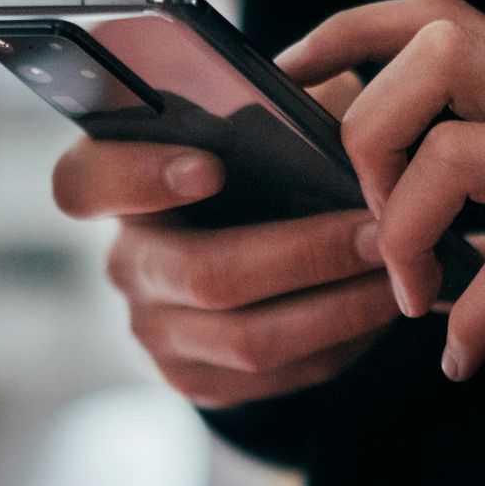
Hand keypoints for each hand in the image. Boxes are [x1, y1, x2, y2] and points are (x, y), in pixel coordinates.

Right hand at [51, 74, 400, 407]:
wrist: (257, 245)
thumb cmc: (264, 162)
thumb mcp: (266, 118)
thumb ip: (281, 106)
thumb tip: (335, 112)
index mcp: (118, 182)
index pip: (85, 182)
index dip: (139, 177)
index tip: (211, 166)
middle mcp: (126, 261)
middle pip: (202, 274)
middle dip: (304, 254)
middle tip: (379, 232)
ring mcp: (155, 330)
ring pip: (248, 339)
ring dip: (338, 308)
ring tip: (399, 274)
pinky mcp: (195, 379)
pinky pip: (275, 377)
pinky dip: (339, 344)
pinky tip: (379, 310)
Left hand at [279, 0, 484, 381]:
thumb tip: (395, 231)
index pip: (435, 16)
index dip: (348, 31)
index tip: (290, 81)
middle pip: (437, 51)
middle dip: (368, 133)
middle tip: (370, 223)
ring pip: (460, 153)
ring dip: (407, 234)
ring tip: (414, 299)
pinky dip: (476, 320)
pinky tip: (464, 359)